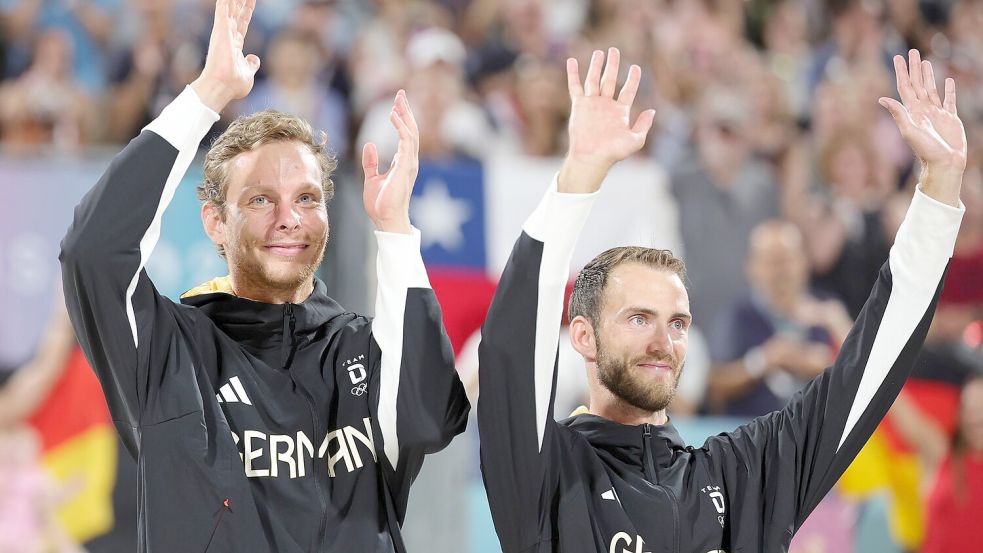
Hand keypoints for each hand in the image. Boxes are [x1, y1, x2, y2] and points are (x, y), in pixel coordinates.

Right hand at [190, 0, 260, 112]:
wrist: (222, 86)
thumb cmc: (233, 84)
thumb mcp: (248, 72)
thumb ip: (251, 64)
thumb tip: (254, 59)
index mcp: (235, 43)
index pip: (243, 22)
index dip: (247, 10)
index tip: (251, 1)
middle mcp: (228, 35)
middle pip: (237, 12)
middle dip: (242, 1)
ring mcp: (224, 31)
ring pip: (230, 7)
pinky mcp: (220, 29)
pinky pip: (223, 8)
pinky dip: (225, 1)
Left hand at [361, 90, 418, 233]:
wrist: (385, 220)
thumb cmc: (381, 204)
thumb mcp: (371, 178)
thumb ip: (370, 162)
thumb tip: (369, 144)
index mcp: (403, 163)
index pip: (405, 135)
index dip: (402, 118)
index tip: (396, 104)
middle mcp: (409, 161)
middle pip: (411, 130)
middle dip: (406, 111)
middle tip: (400, 94)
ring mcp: (409, 163)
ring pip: (411, 132)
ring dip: (405, 115)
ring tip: (398, 100)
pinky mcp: (405, 167)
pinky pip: (406, 141)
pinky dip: (401, 126)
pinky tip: (394, 115)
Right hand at [558, 47, 655, 192]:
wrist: (592, 157)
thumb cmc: (613, 152)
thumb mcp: (635, 140)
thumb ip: (644, 125)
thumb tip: (652, 111)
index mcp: (620, 111)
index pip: (628, 90)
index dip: (633, 78)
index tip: (635, 67)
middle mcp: (606, 105)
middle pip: (610, 79)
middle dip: (612, 65)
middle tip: (614, 50)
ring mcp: (592, 104)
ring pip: (594, 79)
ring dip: (596, 65)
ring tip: (599, 52)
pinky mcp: (579, 105)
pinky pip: (575, 86)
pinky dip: (573, 74)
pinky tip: (572, 61)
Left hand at [879, 50, 965, 205]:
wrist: (943, 164)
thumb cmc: (925, 151)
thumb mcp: (909, 131)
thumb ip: (898, 114)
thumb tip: (882, 98)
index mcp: (912, 111)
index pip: (905, 86)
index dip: (901, 72)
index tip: (898, 57)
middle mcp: (923, 110)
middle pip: (918, 83)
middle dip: (914, 68)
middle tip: (912, 52)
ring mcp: (937, 113)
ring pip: (932, 88)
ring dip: (929, 75)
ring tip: (926, 61)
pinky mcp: (951, 118)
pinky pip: (949, 100)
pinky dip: (949, 90)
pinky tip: (948, 80)